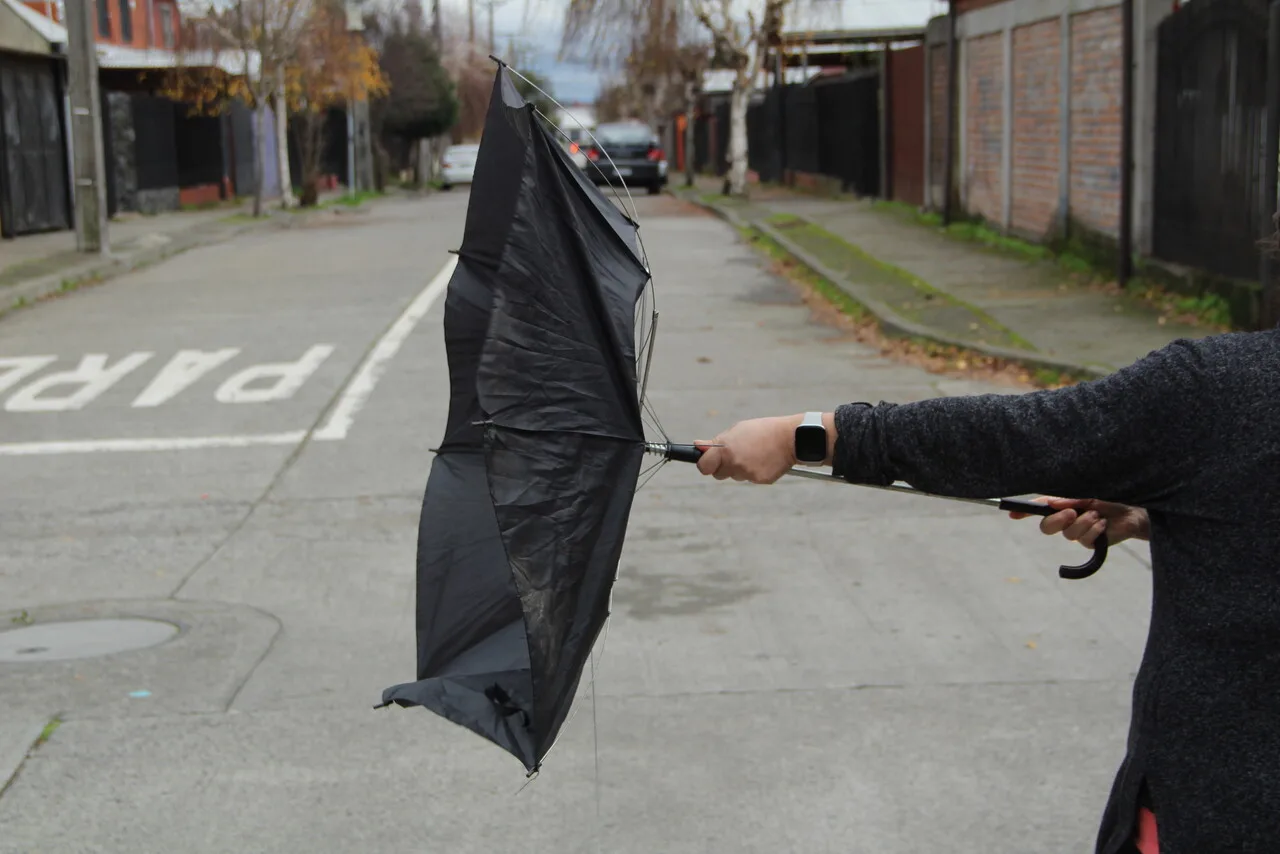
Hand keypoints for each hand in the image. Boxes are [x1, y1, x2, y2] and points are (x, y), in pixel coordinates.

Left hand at [695, 414, 809, 483]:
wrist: (790, 438)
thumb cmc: (762, 430)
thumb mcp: (737, 430)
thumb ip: (717, 441)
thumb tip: (698, 445)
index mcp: (726, 449)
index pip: (703, 466)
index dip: (705, 463)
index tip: (707, 460)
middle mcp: (734, 463)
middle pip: (718, 474)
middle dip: (723, 466)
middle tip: (736, 454)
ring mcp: (747, 474)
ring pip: (736, 476)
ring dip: (740, 468)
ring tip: (754, 453)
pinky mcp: (759, 480)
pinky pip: (750, 478)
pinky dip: (754, 471)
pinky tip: (763, 459)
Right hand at [1009, 497, 1149, 547]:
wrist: (1134, 511)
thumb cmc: (1110, 499)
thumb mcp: (1087, 494)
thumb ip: (1069, 499)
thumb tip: (1050, 503)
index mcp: (1062, 505)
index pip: (1038, 509)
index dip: (1023, 512)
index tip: (1011, 513)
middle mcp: (1066, 520)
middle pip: (1046, 528)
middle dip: (1057, 520)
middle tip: (1072, 512)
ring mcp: (1077, 533)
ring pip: (1068, 534)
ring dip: (1084, 522)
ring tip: (1098, 515)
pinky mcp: (1090, 543)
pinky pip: (1084, 540)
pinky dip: (1094, 530)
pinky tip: (1102, 523)